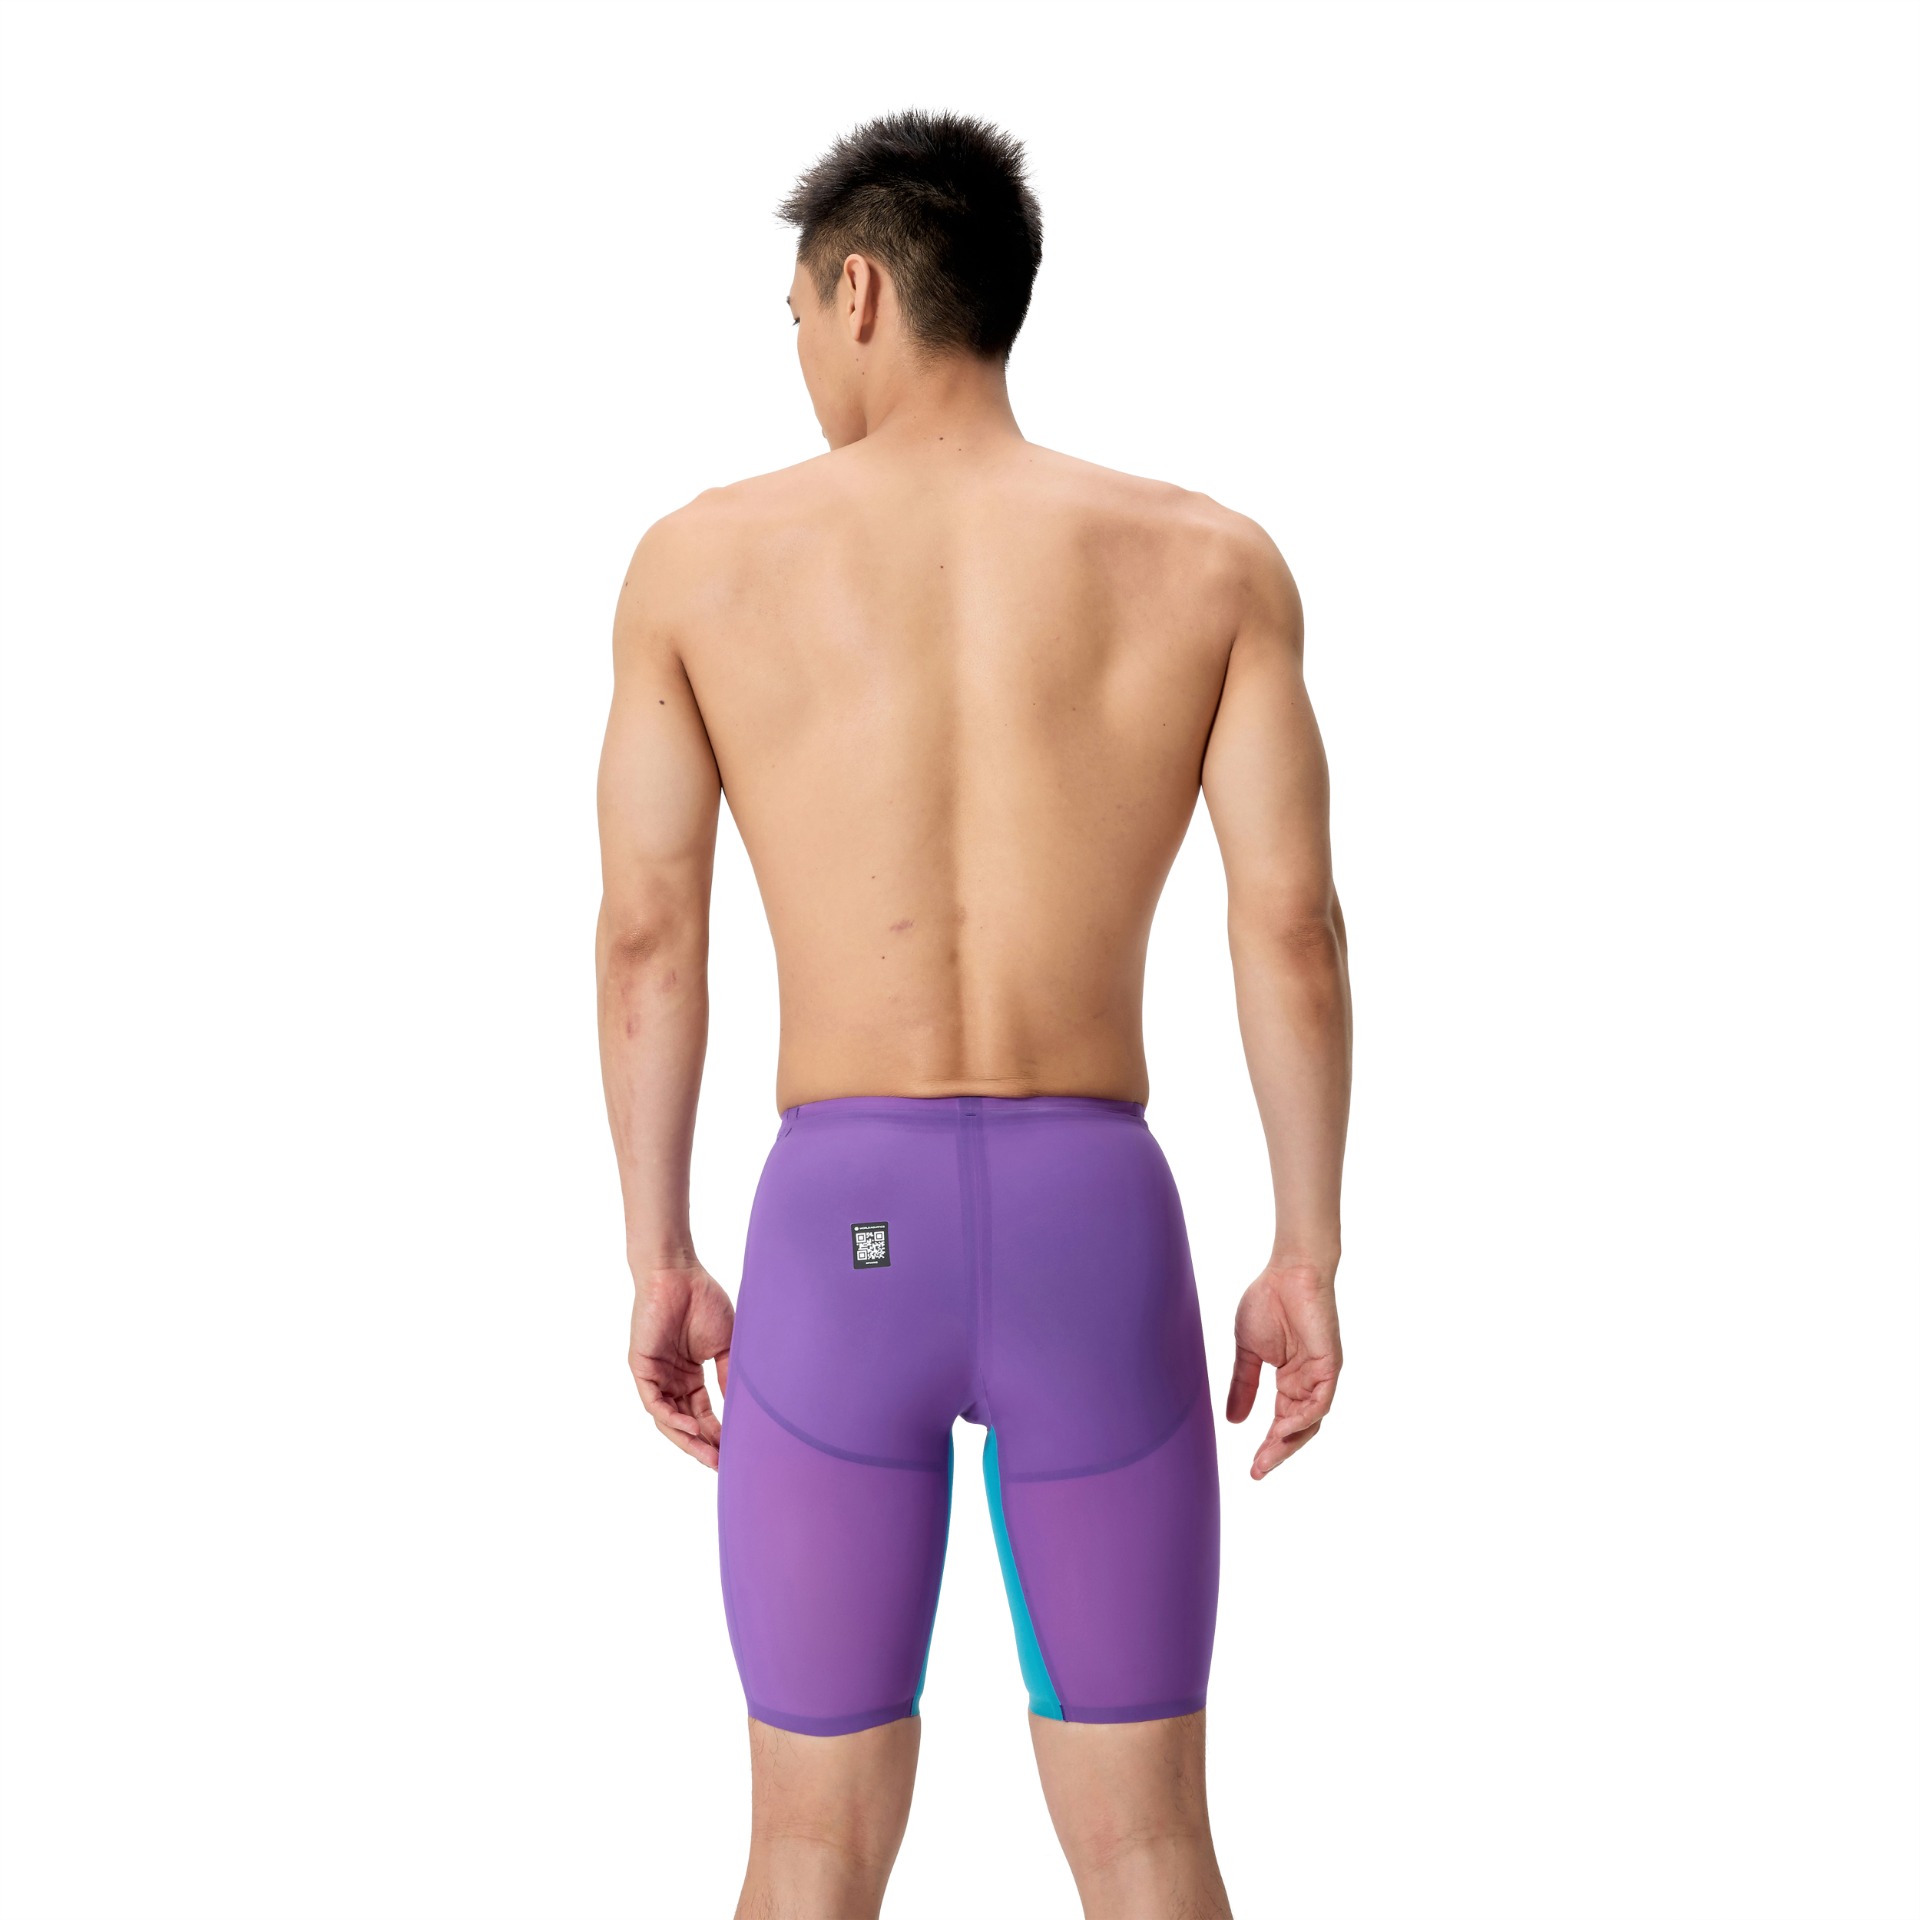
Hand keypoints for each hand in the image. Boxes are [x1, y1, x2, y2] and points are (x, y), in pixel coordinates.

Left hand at [629, 1262, 733, 1468]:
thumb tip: (741, 1410)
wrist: (678, 1273)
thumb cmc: (703, 1300)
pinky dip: (672, 1418)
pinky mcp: (641, 1368)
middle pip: (686, 1423)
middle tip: (722, 1464)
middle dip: (703, 1445)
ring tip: (710, 1455)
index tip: (737, 1451)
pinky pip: (655, 1402)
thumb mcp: (724, 1345)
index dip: (718, 1433)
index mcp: (690, 1375)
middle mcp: (671, 1380)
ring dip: (688, 1439)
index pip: (703, 1413)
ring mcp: (655, 1376)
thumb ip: (729, 1376)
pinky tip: (691, 1428)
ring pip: (669, 1419)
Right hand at [1226, 1263, 1341, 1478]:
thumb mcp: (1247, 1351)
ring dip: (1288, 1443)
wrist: (1288, 1272)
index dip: (1267, 1446)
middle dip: (1277, 1452)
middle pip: (1296, 1430)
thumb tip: (1233, 1420)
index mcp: (1290, 1381)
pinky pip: (1320, 1402)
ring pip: (1309, 1422)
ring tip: (1266, 1458)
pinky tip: (1283, 1429)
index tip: (1251, 1469)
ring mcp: (1320, 1376)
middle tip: (1257, 1472)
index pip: (1281, 1423)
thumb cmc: (1268, 1301)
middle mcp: (1307, 1383)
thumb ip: (1243, 1384)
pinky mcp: (1329, 1365)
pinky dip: (1303, 1418)